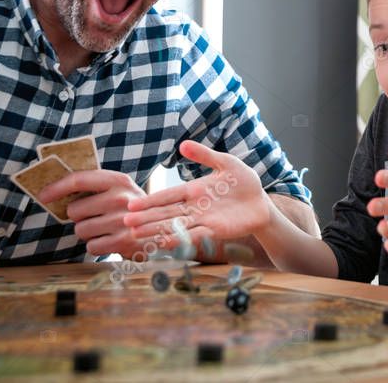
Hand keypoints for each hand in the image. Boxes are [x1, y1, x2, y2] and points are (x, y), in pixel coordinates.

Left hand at [38, 169, 145, 256]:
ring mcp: (123, 220)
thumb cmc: (128, 209)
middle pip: (74, 210)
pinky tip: (111, 240)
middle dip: (80, 217)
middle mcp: (121, 198)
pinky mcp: (123, 241)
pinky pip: (91, 246)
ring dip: (88, 232)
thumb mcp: (118, 190)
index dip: (57, 187)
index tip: (43, 195)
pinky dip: (97, 246)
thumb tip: (52, 190)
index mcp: (118, 180)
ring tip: (106, 229)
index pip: (79, 180)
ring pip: (80, 230)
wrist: (158, 230)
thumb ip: (93, 186)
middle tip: (96, 216)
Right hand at [123, 141, 271, 253]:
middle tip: (126, 223)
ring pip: (175, 226)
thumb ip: (205, 155)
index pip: (167, 196)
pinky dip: (179, 239)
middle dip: (146, 218)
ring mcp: (203, 220)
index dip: (150, 201)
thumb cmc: (244, 182)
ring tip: (136, 236)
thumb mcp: (226, 163)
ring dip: (156, 231)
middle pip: (165, 213)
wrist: (262, 202)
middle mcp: (194, 207)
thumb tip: (182, 144)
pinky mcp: (215, 231)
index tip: (131, 206)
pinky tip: (164, 243)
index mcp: (194, 190)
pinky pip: (194, 235)